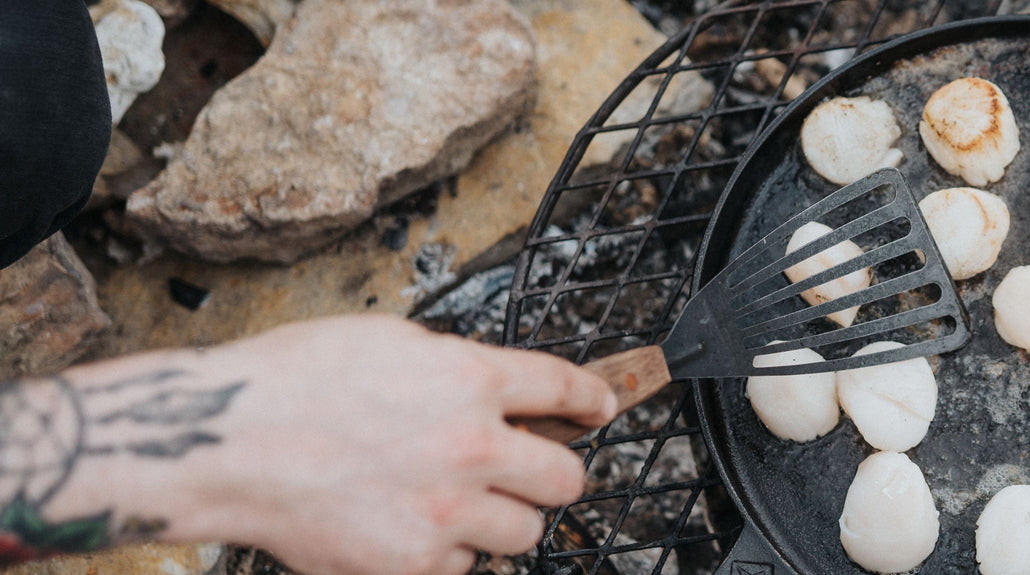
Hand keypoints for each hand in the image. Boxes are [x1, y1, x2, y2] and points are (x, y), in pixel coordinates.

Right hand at [59, 315, 616, 573]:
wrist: (220, 444)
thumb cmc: (289, 382)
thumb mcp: (388, 341)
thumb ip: (453, 366)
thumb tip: (490, 384)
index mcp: (470, 380)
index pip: (565, 388)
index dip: (592, 400)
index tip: (600, 407)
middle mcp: (471, 447)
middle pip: (566, 478)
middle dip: (554, 474)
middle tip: (532, 470)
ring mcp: (446, 512)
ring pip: (523, 532)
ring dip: (502, 519)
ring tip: (458, 504)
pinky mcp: (414, 564)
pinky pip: (465, 566)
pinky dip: (449, 554)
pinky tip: (414, 529)